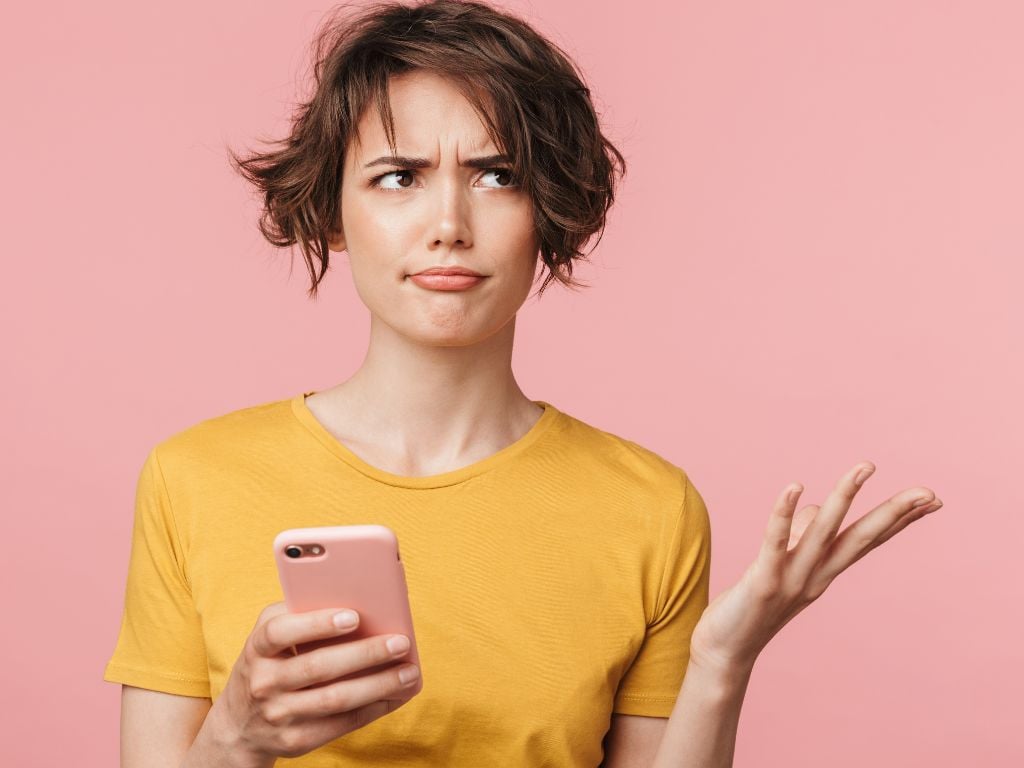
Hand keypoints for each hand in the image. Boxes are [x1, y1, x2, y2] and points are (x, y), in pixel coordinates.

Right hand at [199, 602, 420, 766]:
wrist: (240, 724)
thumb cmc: (270, 662)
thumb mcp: (270, 636)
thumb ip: (299, 614)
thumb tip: (357, 601)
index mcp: (257, 648)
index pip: (280, 632)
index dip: (316, 623)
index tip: (354, 616)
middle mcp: (263, 682)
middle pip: (319, 667)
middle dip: (366, 654)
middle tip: (401, 642)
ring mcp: (279, 714)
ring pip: (336, 699)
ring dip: (379, 685)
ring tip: (409, 672)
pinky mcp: (296, 740)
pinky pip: (341, 724)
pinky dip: (373, 709)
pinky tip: (395, 696)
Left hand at [687, 461, 942, 675]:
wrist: (725, 654)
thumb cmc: (751, 607)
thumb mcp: (781, 566)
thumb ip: (799, 536)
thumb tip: (813, 503)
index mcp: (823, 573)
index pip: (868, 540)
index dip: (899, 520)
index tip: (932, 499)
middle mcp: (815, 576)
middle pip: (861, 538)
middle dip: (894, 512)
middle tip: (928, 490)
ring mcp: (791, 580)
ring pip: (824, 532)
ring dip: (844, 497)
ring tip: (866, 466)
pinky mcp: (762, 582)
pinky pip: (775, 542)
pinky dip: (785, 513)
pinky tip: (794, 486)